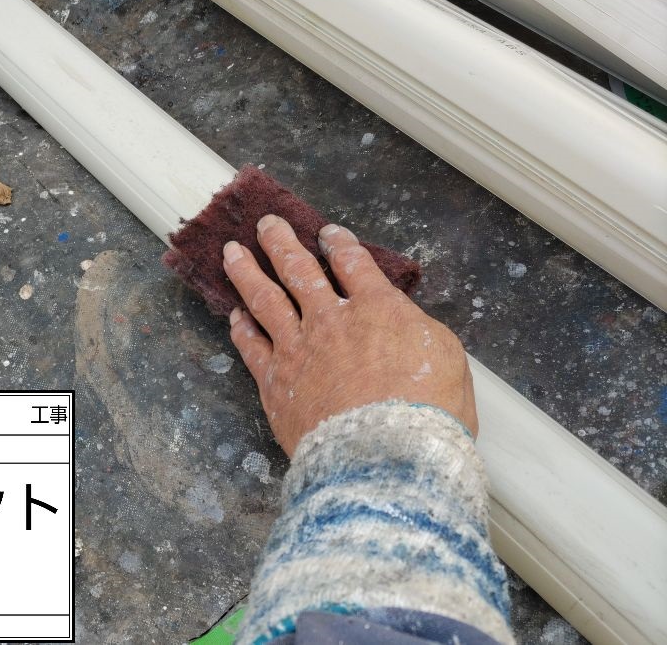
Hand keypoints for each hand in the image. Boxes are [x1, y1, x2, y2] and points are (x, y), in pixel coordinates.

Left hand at [222, 215, 476, 456]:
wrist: (383, 453)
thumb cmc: (427, 412)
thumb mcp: (446, 357)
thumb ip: (416, 329)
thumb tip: (401, 321)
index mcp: (378, 308)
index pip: (354, 264)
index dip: (339, 244)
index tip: (327, 232)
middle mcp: (331, 320)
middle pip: (299, 269)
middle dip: (280, 243)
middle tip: (266, 225)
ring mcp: (297, 349)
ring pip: (265, 299)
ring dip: (247, 272)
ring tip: (232, 253)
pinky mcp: (275, 381)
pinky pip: (251, 346)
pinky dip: (241, 328)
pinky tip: (234, 316)